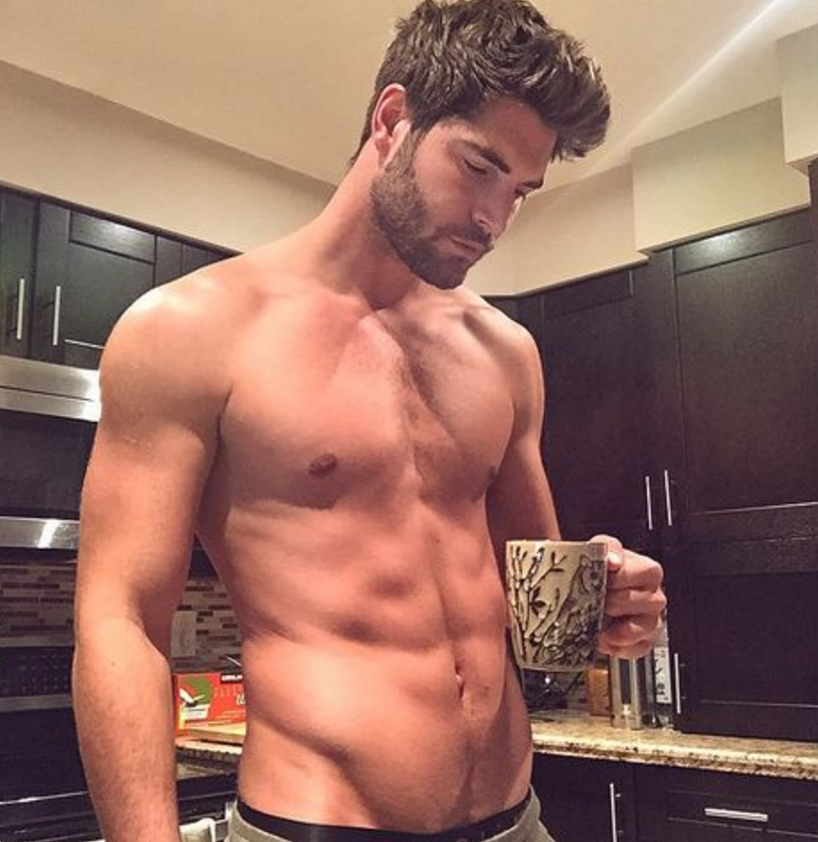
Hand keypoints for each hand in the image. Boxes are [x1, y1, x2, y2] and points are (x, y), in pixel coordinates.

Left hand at [592, 534, 665, 658]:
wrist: (585, 591)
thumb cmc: (596, 571)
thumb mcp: (598, 550)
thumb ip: (606, 548)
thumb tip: (613, 559)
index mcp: (645, 570)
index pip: (647, 572)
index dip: (622, 576)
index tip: (604, 578)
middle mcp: (653, 595)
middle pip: (648, 601)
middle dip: (616, 601)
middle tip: (598, 601)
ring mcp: (650, 619)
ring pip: (647, 627)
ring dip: (619, 626)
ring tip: (599, 621)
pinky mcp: (643, 641)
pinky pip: (639, 648)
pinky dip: (618, 647)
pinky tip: (603, 638)